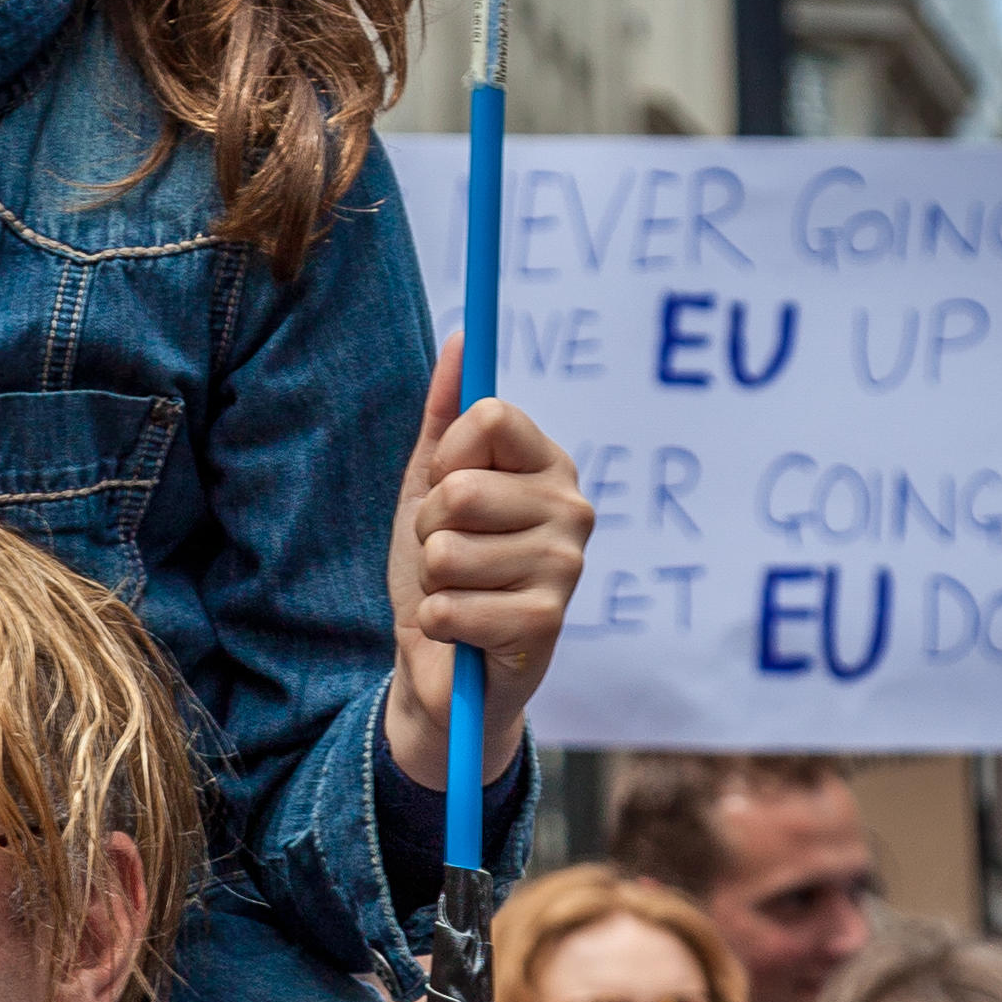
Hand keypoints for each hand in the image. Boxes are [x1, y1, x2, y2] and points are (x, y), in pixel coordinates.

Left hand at [384, 335, 590, 791]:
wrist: (442, 664)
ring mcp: (566, 567)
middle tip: (447, 556)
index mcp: (549, 465)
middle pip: (461, 489)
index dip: (445, 458)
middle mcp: (572, 508)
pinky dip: (438, 623)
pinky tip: (464, 633)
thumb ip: (445, 415)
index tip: (446, 491)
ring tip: (458, 594)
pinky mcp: (547, 623)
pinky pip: (451, 606)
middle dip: (429, 528)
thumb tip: (463, 337)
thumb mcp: (430, 486)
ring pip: (449, 551)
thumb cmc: (443, 569)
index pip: (489, 417)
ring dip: (432, 580)